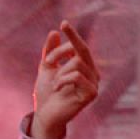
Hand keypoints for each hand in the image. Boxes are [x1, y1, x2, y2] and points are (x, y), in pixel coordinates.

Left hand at [29, 21, 99, 138]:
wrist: (44, 115)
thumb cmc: (47, 93)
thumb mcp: (46, 69)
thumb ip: (50, 52)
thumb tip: (54, 32)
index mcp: (85, 67)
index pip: (81, 47)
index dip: (73, 35)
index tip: (63, 23)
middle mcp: (93, 74)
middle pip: (81, 50)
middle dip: (63, 49)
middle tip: (47, 61)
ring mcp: (94, 84)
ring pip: (76, 63)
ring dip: (60, 71)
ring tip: (55, 83)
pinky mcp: (91, 93)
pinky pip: (76, 76)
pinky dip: (62, 80)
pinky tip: (58, 89)